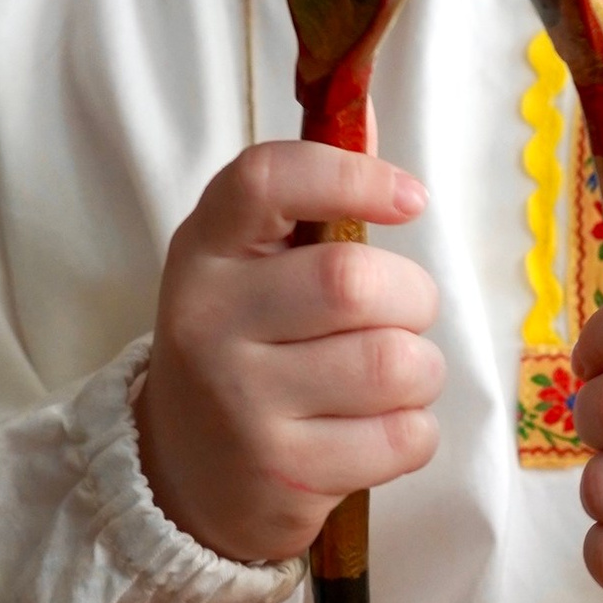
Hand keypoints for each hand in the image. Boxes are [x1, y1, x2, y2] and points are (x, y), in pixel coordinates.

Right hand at [138, 143, 442, 565]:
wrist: (181, 476)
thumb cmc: (241, 349)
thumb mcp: (247, 268)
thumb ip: (310, 204)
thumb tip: (377, 126)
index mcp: (203, 251)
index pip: (267, 181)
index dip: (351, 176)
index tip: (409, 198)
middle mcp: (210, 322)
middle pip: (355, 283)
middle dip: (412, 297)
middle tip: (402, 314)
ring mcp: (243, 405)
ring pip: (394, 364)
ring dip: (421, 369)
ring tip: (390, 377)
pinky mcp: (284, 475)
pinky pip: (403, 435)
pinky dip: (415, 430)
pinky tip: (375, 430)